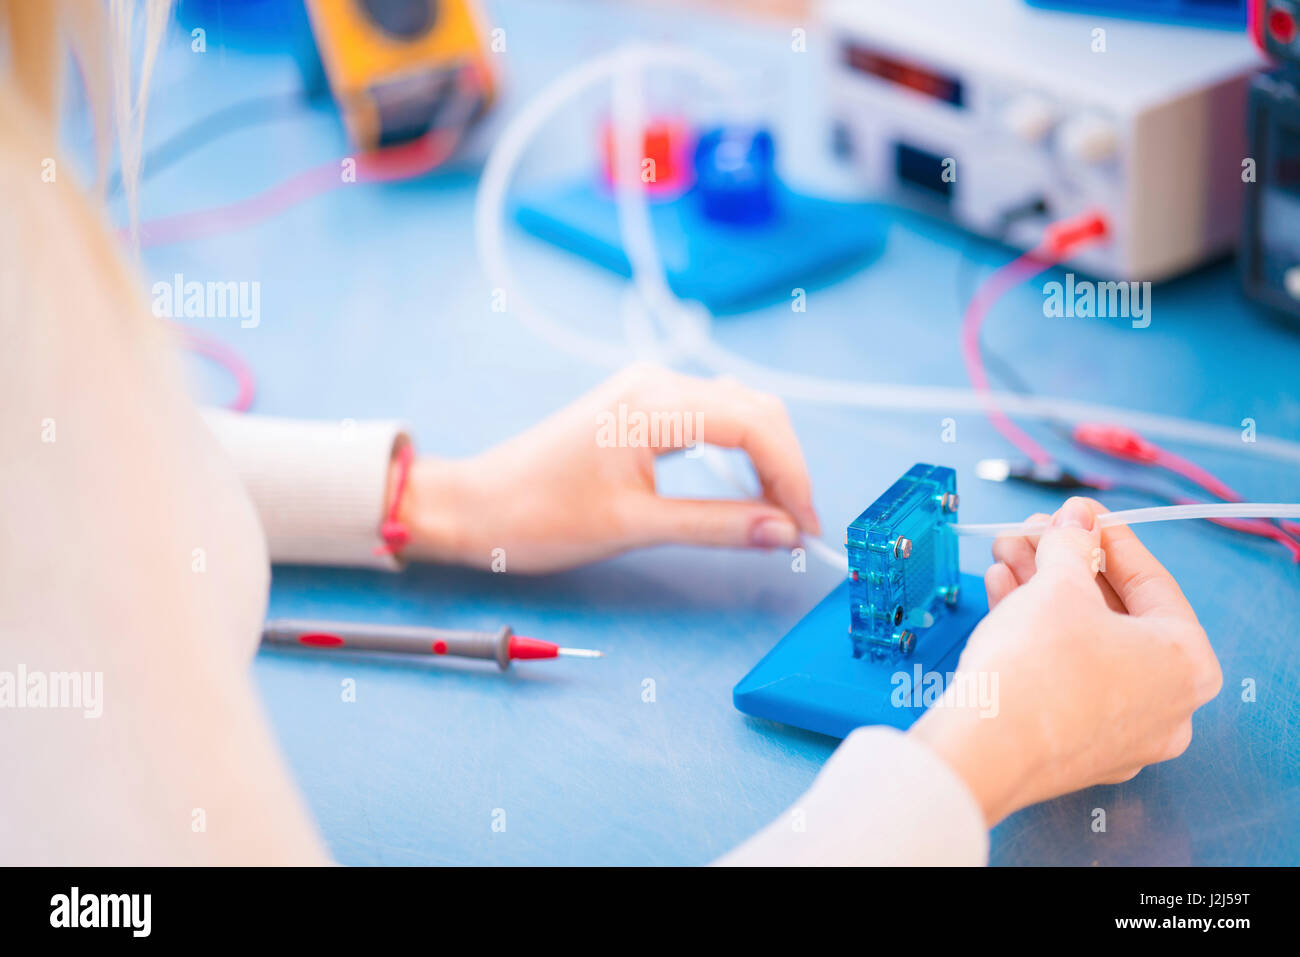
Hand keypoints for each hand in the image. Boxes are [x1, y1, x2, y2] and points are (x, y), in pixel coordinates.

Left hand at [394, 363, 820, 572]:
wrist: (476, 506)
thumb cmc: (539, 516)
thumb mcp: (635, 526)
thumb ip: (717, 526)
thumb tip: (784, 534)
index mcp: (654, 402)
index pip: (755, 425)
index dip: (792, 477)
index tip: (806, 529)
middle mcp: (656, 381)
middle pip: (756, 410)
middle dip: (787, 467)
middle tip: (797, 528)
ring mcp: (647, 389)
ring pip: (738, 410)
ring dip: (767, 458)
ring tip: (776, 514)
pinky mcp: (640, 405)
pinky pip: (711, 416)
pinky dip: (739, 451)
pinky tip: (744, 488)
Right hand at [910, 497, 1221, 825]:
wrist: (984, 747)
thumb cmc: (1037, 669)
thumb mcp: (1059, 584)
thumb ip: (1072, 544)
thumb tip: (1076, 524)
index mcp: (1187, 665)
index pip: (1152, 583)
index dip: (1108, 537)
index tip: (1080, 515)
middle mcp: (1168, 707)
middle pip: (1115, 614)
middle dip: (1067, 566)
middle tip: (1035, 534)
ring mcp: (1123, 734)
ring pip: (1086, 646)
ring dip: (1045, 594)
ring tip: (1006, 556)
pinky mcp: (1077, 748)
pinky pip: (1067, 678)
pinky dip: (1040, 637)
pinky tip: (1004, 596)